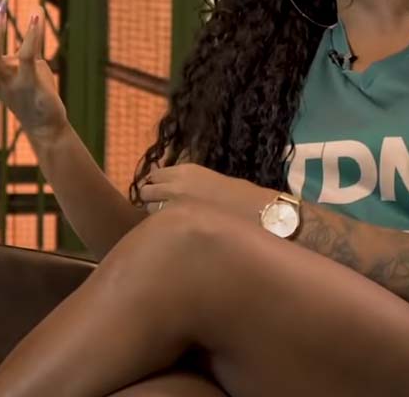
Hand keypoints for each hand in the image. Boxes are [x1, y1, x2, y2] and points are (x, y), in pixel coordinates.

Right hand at [0, 1, 68, 148]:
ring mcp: (12, 83)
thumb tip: (32, 11)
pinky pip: (27, 57)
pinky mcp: (33, 84)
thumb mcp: (23, 66)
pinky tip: (36, 16)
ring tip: (0, 6)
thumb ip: (25, 42)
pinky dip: (31, 36)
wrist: (47, 124)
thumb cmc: (32, 93)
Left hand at [136, 163, 276, 221]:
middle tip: (160, 211)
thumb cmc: (244, 198)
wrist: (263, 215)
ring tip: (167, 225)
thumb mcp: (213, 181)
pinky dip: (160, 231)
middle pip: (145, 192)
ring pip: (147, 212)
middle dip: (149, 201)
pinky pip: (158, 228)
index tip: (160, 193)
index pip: (154, 175)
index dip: (155, 185)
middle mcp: (173, 186)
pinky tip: (172, 236)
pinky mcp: (177, 228)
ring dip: (153, 216)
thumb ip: (189, 185)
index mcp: (185, 171)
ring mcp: (173, 208)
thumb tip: (174, 192)